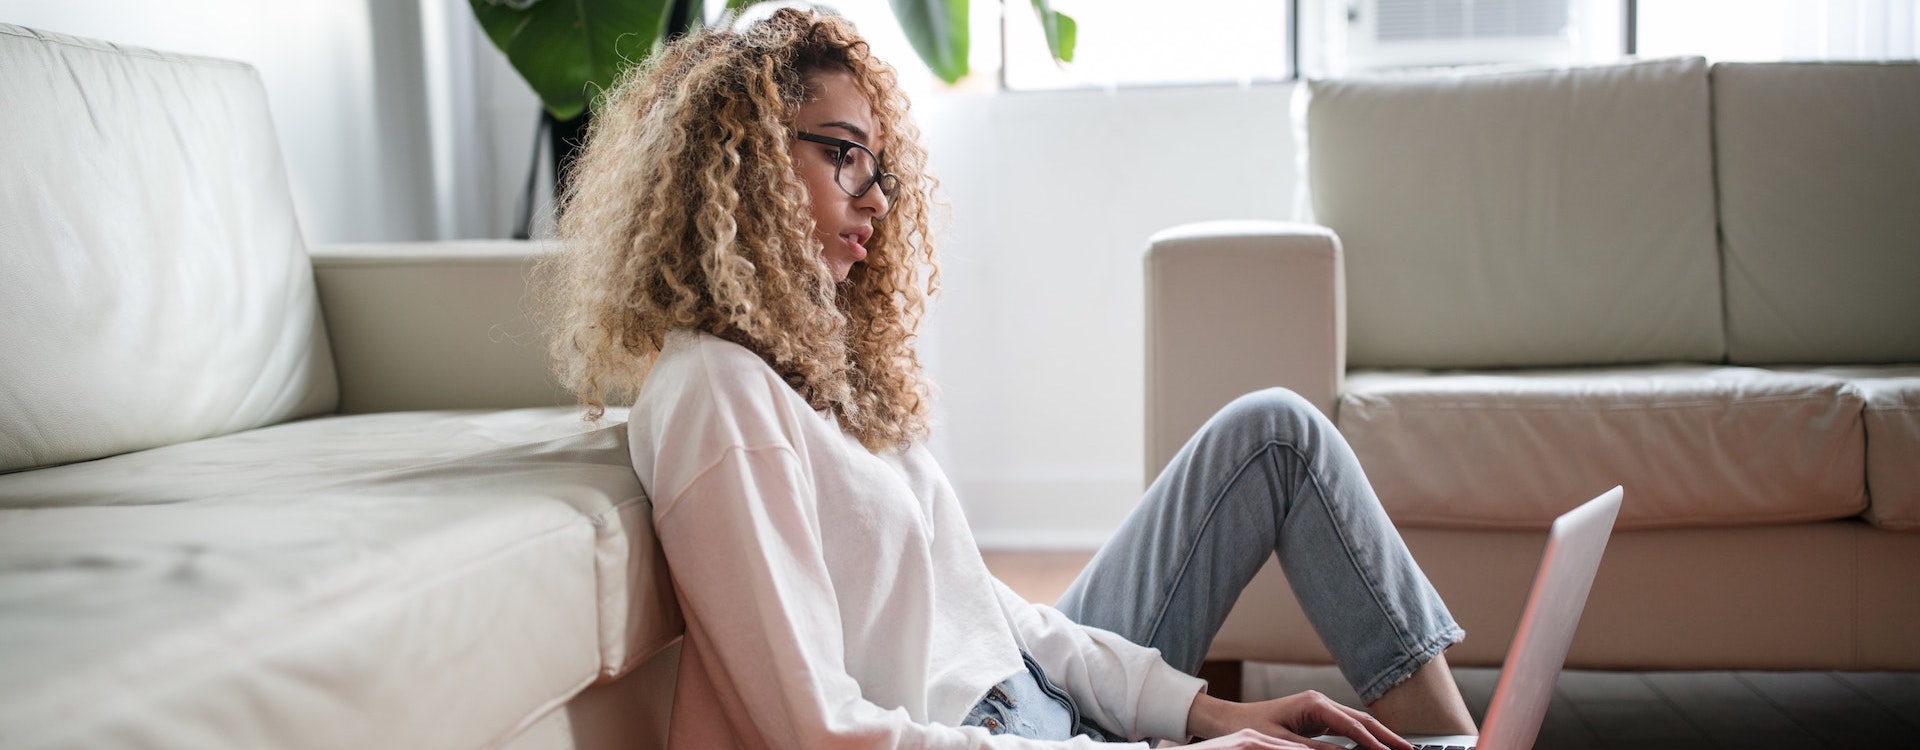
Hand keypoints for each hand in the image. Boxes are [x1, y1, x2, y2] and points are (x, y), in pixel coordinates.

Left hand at [1184, 691, 1413, 749]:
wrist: (1229, 719)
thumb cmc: (1250, 728)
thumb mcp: (1282, 743)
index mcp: (1313, 704)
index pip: (1353, 725)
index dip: (1374, 741)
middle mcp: (1319, 703)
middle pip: (1362, 720)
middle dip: (1387, 735)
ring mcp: (1319, 709)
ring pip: (1357, 723)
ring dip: (1378, 736)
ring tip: (1400, 749)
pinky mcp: (1316, 718)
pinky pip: (1346, 728)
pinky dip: (1363, 737)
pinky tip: (1375, 747)